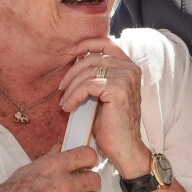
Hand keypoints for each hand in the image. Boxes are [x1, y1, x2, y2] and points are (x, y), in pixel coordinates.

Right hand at [0, 144, 100, 191]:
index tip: (86, 165)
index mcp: (55, 167)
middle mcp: (65, 185)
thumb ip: (49, 159)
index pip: (88, 155)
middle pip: (95, 180)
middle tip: (81, 188)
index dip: (89, 160)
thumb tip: (60, 148)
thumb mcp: (26, 170)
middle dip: (88, 183)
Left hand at [59, 37, 149, 176]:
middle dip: (73, 71)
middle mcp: (130, 69)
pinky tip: (68, 107)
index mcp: (129, 67)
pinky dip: (74, 95)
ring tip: (64, 101)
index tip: (71, 54)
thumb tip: (75, 60)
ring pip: (89, 71)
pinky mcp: (119, 90)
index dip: (86, 44)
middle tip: (61, 88)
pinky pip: (89, 85)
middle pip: (93, 57)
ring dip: (71, 86)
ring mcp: (126, 78)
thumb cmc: (111, 124)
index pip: (106, 43)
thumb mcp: (103, 94)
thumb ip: (96, 76)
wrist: (124, 148)